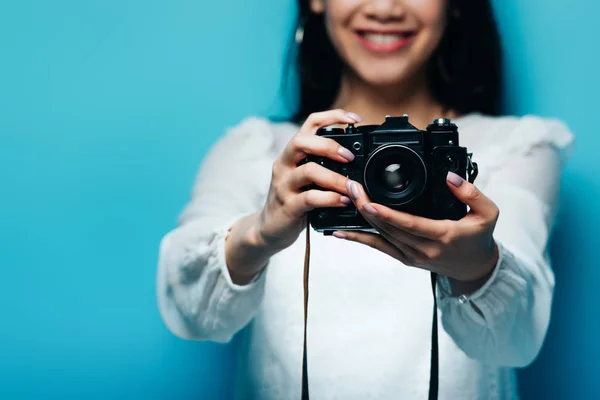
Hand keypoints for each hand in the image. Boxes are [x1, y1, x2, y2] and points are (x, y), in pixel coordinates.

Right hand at [255, 109, 361, 250]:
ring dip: (335, 178)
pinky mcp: (288, 206)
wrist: (270, 228)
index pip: (310, 124)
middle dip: (329, 145)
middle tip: (350, 157)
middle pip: (302, 141)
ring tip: (352, 186)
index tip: (355, 119)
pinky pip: (310, 198)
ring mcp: (284, 185)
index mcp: (292, 153)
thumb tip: (357, 159)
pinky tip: (343, 201)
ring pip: (308, 171)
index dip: (333, 116)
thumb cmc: (294, 200)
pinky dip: (330, 198)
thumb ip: (324, 166)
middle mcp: (284, 164)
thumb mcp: (306, 178)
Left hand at [336, 172, 499, 282]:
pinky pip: (379, 247)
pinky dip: (360, 239)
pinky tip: (341, 232)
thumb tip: (450, 176)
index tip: (369, 202)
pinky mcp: (404, 258)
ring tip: (346, 199)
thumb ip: (471, 193)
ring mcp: (412, 256)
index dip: (387, 214)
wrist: (475, 268)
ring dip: (361, 219)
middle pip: (389, 228)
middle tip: (351, 187)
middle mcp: (424, 249)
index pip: (410, 224)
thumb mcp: (488, 213)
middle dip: (367, 208)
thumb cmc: (479, 238)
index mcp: (443, 236)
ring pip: (381, 237)